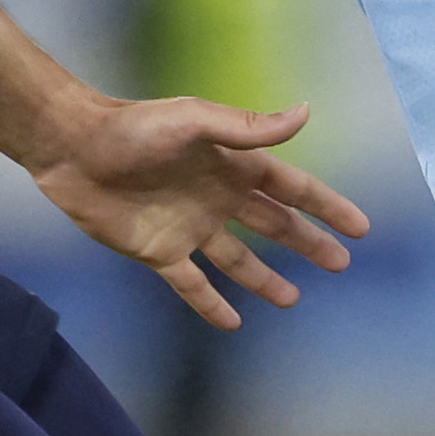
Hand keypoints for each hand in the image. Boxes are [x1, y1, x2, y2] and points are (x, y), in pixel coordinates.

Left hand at [32, 97, 375, 331]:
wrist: (74, 147)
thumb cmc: (136, 128)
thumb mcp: (197, 120)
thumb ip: (249, 127)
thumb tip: (306, 113)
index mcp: (233, 165)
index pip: (292, 190)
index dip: (326, 207)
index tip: (360, 228)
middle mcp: (218, 198)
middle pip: (274, 226)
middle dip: (308, 243)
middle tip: (340, 263)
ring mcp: (190, 227)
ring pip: (238, 260)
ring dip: (265, 279)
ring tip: (293, 300)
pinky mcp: (158, 252)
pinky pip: (192, 284)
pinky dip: (211, 303)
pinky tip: (231, 322)